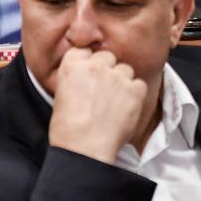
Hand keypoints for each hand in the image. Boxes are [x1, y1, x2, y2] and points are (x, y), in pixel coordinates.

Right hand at [46, 48, 147, 162]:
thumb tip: (87, 81)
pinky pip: (139, 84)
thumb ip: (76, 80)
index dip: (89, 63)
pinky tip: (125, 109)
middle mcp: (95, 65)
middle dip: (107, 71)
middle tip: (104, 91)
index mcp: (72, 65)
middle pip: (107, 57)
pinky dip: (135, 95)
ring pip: (125, 69)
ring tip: (115, 103)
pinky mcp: (134, 89)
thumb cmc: (68, 131)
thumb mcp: (61, 96)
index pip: (85, 51)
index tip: (90, 75)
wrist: (84, 149)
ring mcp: (116, 76)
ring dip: (122, 82)